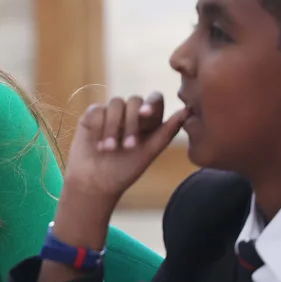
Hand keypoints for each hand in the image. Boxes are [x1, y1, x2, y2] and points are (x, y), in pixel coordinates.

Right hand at [63, 92, 188, 202]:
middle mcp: (130, 113)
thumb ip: (167, 132)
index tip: (146, 114)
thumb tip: (187, 111)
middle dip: (132, 123)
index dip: (152, 103)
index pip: (154, 99)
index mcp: (149, 121)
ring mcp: (111, 113)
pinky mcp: (93, 115)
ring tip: (109, 149)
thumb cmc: (125, 170)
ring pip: (116, 103)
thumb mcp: (149, 153)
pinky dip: (99, 127)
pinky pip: (98, 110)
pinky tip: (98, 144)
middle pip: (135, 101)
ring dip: (114, 127)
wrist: (95, 182)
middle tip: (128, 146)